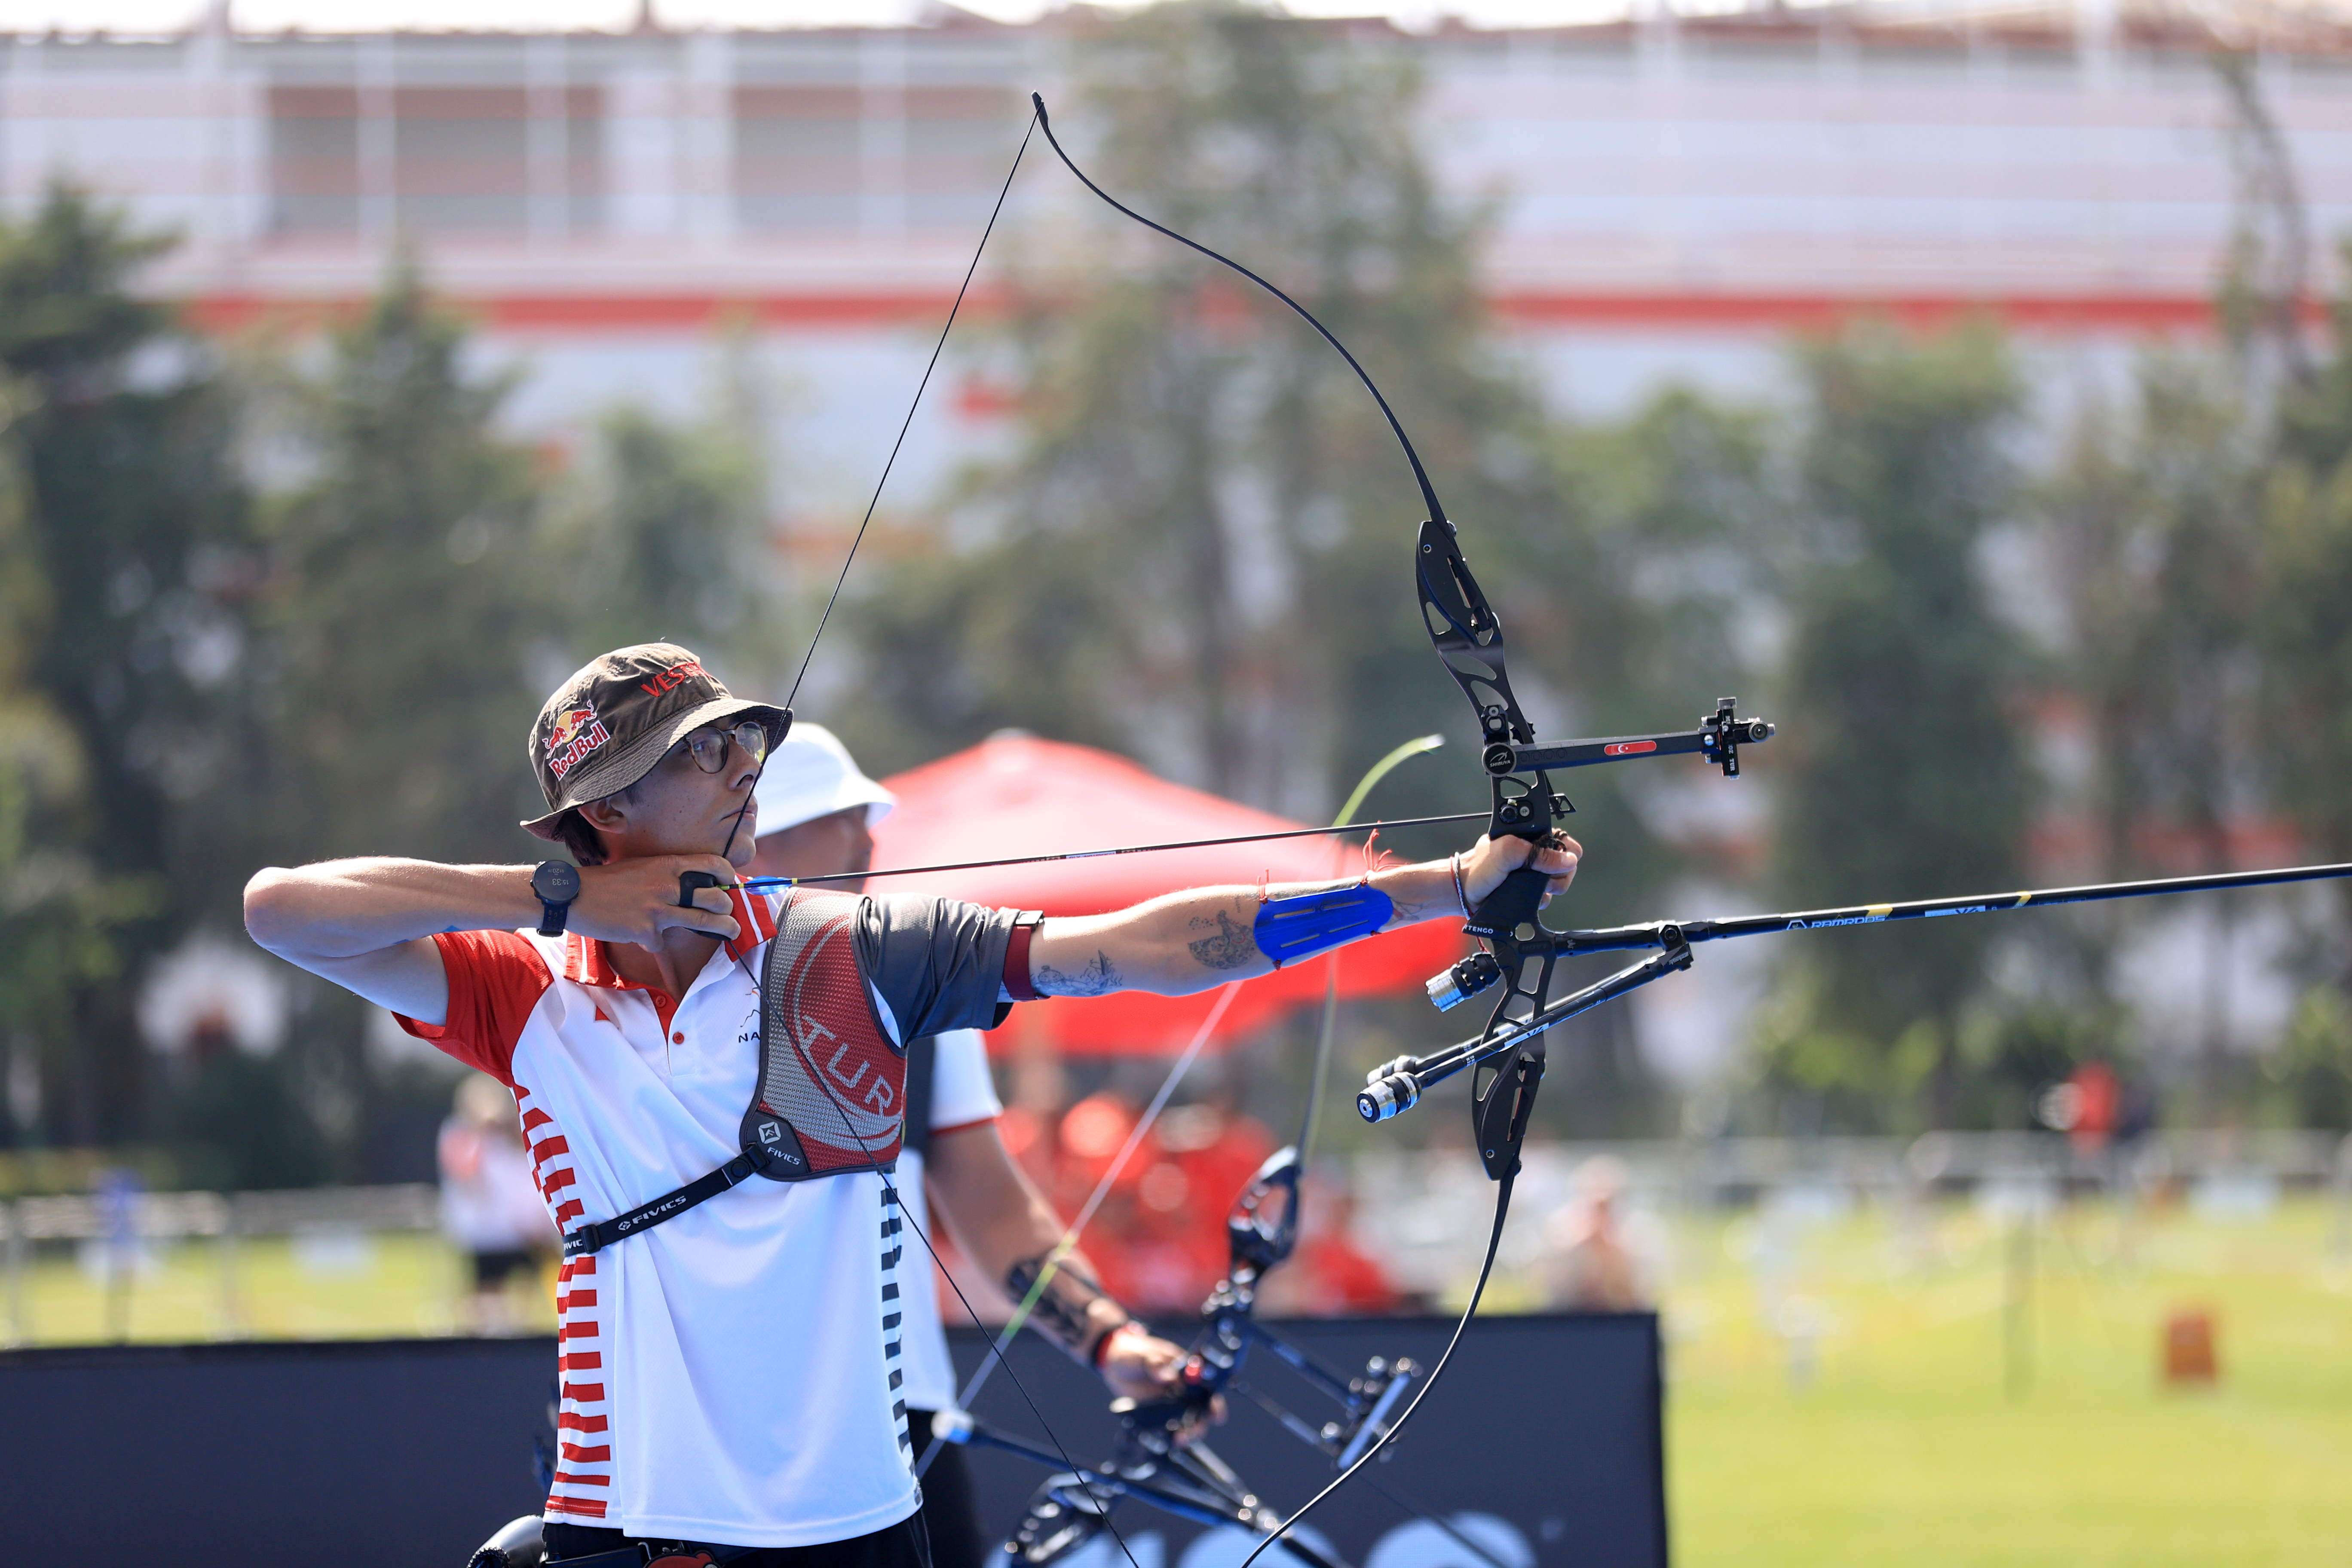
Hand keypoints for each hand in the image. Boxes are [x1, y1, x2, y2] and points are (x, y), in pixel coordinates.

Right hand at [568, 855, 741, 947]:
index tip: (731, 883)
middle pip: (715, 897)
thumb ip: (666, 874)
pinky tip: (642, 936)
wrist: (573, 895)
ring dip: (723, 929)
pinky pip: (661, 942)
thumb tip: (690, 884)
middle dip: (729, 908)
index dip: (728, 874)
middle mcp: (666, 885)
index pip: (711, 864)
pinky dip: (655, 942)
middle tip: (731, 914)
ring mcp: (657, 909)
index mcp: (666, 865)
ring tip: (732, 932)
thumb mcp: (641, 867)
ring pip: (704, 922)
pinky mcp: (645, 931)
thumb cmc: (607, 882)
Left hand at [1099, 1325, 1223, 1441]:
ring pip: (1187, 1421)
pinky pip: (1169, 1428)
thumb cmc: (1133, 1353)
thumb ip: (1155, 1364)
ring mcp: (1172, 1403)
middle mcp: (1184, 1388)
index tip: (1215, 1414)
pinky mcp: (1159, 1414)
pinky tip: (1166, 1440)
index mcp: (1186, 1370)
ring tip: (1178, 1440)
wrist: (1114, 1363)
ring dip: (1187, 1432)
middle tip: (1192, 1432)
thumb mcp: (1143, 1355)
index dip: (1214, 1400)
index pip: (1208, 1385)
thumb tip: (1168, 1376)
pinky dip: (1169, 1436)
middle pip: (1201, 1409)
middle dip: (1201, 1423)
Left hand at [1458, 832, 1580, 910]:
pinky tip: (1528, 897)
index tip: (1563, 863)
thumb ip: (1537, 853)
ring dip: (1550, 888)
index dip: (1568, 851)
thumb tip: (1566, 859)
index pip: (1563, 839)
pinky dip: (1541, 899)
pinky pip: (1548, 896)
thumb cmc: (1478, 868)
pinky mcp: (1529, 890)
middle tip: (1545, 879)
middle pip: (1565, 863)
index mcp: (1530, 837)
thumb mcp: (1507, 853)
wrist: (1464, 893)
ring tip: (1533, 888)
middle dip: (1560, 874)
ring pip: (1558, 881)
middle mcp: (1534, 854)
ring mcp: (1532, 873)